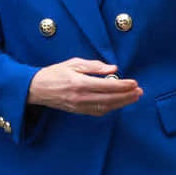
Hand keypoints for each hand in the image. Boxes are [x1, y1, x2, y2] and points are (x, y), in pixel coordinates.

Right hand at [27, 58, 142, 115]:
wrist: (37, 88)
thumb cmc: (54, 73)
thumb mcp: (73, 63)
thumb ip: (94, 66)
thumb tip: (113, 68)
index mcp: (79, 83)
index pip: (107, 85)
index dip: (123, 85)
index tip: (134, 83)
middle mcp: (81, 97)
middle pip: (110, 98)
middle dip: (127, 96)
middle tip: (139, 92)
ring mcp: (79, 106)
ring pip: (106, 107)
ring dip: (122, 103)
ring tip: (133, 98)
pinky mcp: (78, 111)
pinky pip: (98, 111)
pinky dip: (111, 108)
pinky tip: (118, 103)